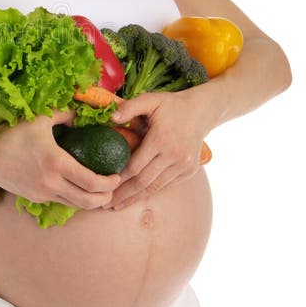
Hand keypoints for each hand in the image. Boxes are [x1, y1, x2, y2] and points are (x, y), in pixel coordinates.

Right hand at [0, 109, 121, 208]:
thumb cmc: (12, 134)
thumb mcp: (40, 118)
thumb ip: (64, 114)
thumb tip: (81, 114)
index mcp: (56, 163)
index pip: (92, 182)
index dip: (109, 183)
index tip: (117, 175)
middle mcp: (51, 183)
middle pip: (88, 202)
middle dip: (105, 198)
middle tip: (113, 187)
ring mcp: (43, 194)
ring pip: (75, 205)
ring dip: (91, 201)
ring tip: (100, 190)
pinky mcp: (35, 198)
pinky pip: (61, 200)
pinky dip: (74, 197)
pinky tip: (77, 187)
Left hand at [102, 91, 207, 209]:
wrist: (201, 111)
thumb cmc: (170, 105)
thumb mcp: (150, 99)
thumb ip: (129, 107)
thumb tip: (111, 118)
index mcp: (161, 139)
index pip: (136, 165)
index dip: (119, 178)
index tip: (104, 186)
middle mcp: (174, 155)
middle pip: (144, 181)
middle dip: (124, 194)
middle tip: (106, 204)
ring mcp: (184, 165)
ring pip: (155, 187)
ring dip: (136, 198)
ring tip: (118, 206)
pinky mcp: (190, 170)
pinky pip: (166, 185)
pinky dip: (151, 192)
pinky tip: (136, 198)